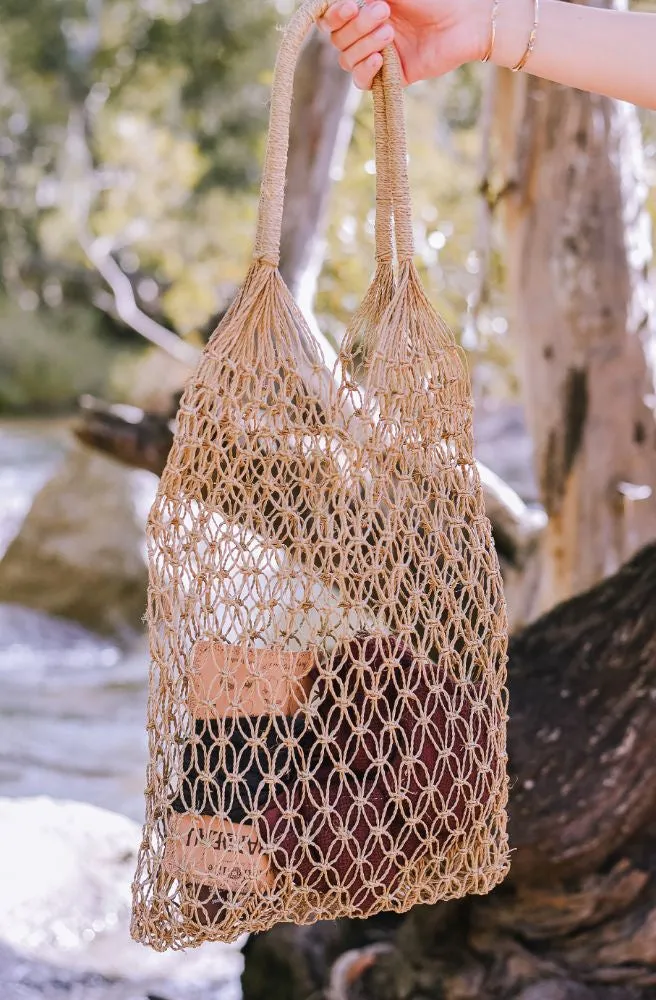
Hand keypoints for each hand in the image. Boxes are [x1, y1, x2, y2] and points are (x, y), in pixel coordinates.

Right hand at [319, 0, 488, 88]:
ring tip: (391, 33)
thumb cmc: (432, 0)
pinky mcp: (390, 77)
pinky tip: (380, 59)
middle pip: (338, 40)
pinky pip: (362, 82)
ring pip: (347, 59)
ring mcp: (377, 57)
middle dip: (358, 26)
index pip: (331, 20)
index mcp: (364, 13)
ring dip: (365, 44)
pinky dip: (365, 70)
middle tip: (385, 13)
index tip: (350, 6)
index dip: (334, 16)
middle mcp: (367, 36)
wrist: (461, 23)